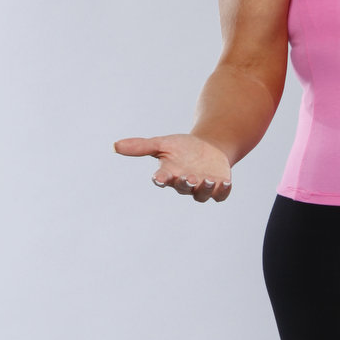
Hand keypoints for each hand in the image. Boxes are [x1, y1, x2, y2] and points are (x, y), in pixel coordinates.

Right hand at [113, 134, 232, 201]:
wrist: (209, 147)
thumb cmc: (182, 148)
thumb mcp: (162, 144)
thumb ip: (141, 146)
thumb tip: (114, 146)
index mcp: (169, 174)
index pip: (162, 179)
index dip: (161, 180)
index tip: (159, 178)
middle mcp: (185, 184)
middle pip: (183, 188)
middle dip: (185, 183)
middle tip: (189, 176)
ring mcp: (202, 187)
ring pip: (202, 194)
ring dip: (204, 188)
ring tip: (207, 179)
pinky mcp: (218, 187)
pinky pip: (220, 195)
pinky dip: (222, 191)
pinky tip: (225, 182)